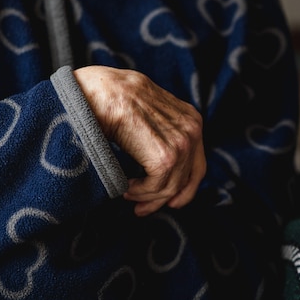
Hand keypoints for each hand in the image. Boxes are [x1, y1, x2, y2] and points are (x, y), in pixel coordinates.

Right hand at [73, 66, 205, 215]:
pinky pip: (157, 187)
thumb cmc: (115, 99)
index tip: (169, 201)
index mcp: (191, 119)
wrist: (102, 90)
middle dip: (163, 198)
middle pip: (186, 179)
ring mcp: (182, 143)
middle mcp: (193, 130)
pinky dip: (139, 192)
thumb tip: (160, 167)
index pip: (196, 164)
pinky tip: (125, 187)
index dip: (184, 188)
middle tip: (142, 209)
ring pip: (170, 186)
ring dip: (146, 196)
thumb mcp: (149, 113)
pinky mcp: (166, 156)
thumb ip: (161, 133)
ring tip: (128, 195)